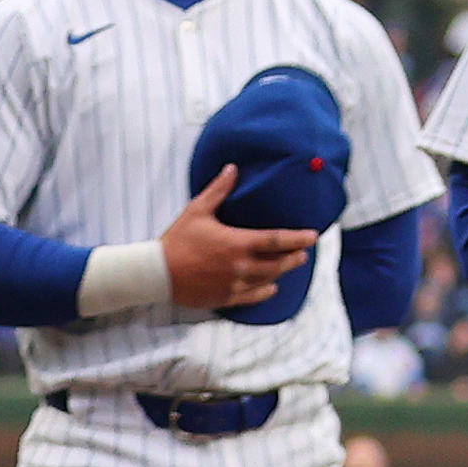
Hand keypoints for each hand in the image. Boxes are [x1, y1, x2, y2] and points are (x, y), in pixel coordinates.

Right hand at [157, 165, 323, 310]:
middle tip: (303, 252)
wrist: (154, 273)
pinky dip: (266, 291)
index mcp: (237, 243)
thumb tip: (233, 168)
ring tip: (290, 264)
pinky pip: (253, 297)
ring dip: (282, 272)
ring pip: (268, 280)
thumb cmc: (176, 240)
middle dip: (295, 257)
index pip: (277, 240)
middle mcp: (240, 266)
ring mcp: (234, 284)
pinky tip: (272, 287)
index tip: (313, 235)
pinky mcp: (225, 298)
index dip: (298, 238)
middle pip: (279, 263)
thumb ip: (218, 190)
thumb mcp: (196, 210)